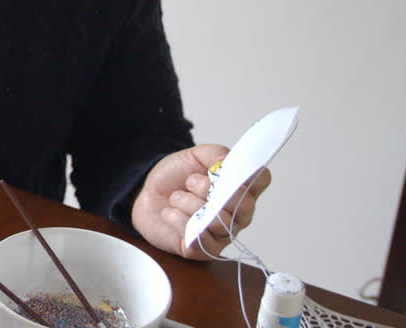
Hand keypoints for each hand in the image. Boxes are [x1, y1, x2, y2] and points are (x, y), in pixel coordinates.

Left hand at [130, 144, 270, 259]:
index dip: (247, 174)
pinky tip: (170, 212)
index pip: (261, 180)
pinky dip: (179, 220)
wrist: (145, 195)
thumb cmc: (175, 178)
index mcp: (239, 187)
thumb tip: (228, 163)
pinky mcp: (202, 250)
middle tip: (191, 181)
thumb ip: (215, 154)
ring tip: (176, 197)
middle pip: (244, 206)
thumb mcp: (194, 156)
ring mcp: (221, 233)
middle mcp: (236, 214)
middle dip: (211, 190)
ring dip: (190, 203)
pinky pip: (200, 239)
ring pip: (219, 222)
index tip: (222, 170)